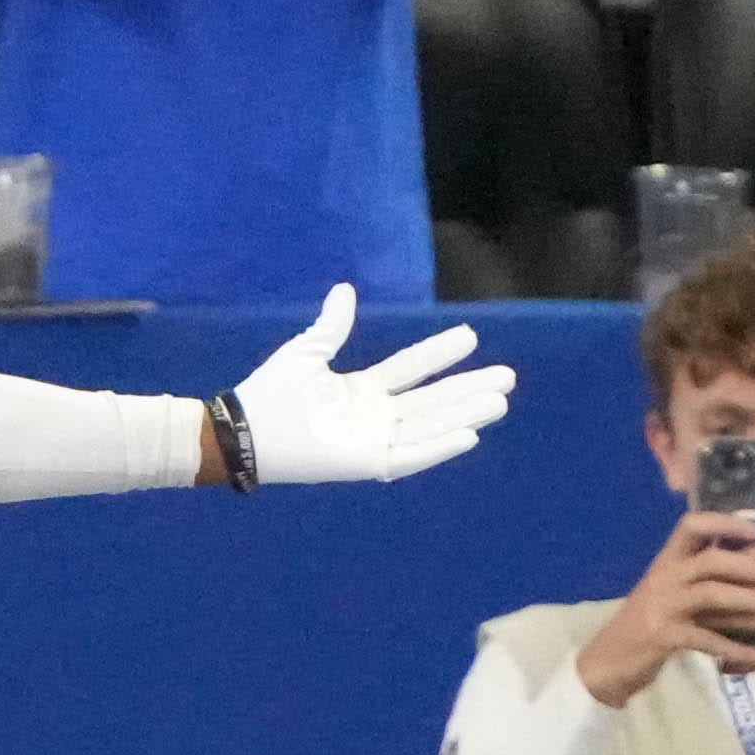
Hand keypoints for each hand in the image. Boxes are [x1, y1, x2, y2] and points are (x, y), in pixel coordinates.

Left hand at [230, 284, 517, 484]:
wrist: (246, 429)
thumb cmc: (271, 394)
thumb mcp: (308, 351)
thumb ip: (333, 326)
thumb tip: (345, 290)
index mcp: (361, 390)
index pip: (411, 368)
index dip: (439, 353)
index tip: (470, 336)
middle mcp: (373, 416)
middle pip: (432, 400)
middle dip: (469, 388)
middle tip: (509, 376)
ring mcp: (372, 440)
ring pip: (430, 426)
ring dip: (465, 414)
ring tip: (500, 401)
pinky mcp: (366, 464)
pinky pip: (410, 458)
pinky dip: (437, 448)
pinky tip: (468, 436)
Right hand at [574, 512, 754, 706]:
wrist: (606, 664)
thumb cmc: (645, 627)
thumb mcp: (669, 595)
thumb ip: (699, 579)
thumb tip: (751, 565)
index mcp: (665, 563)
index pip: (691, 525)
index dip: (725, 523)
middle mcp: (662, 579)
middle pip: (711, 559)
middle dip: (752, 565)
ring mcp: (660, 607)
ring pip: (712, 593)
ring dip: (750, 599)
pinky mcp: (661, 636)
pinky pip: (704, 637)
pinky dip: (731, 646)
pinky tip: (754, 655)